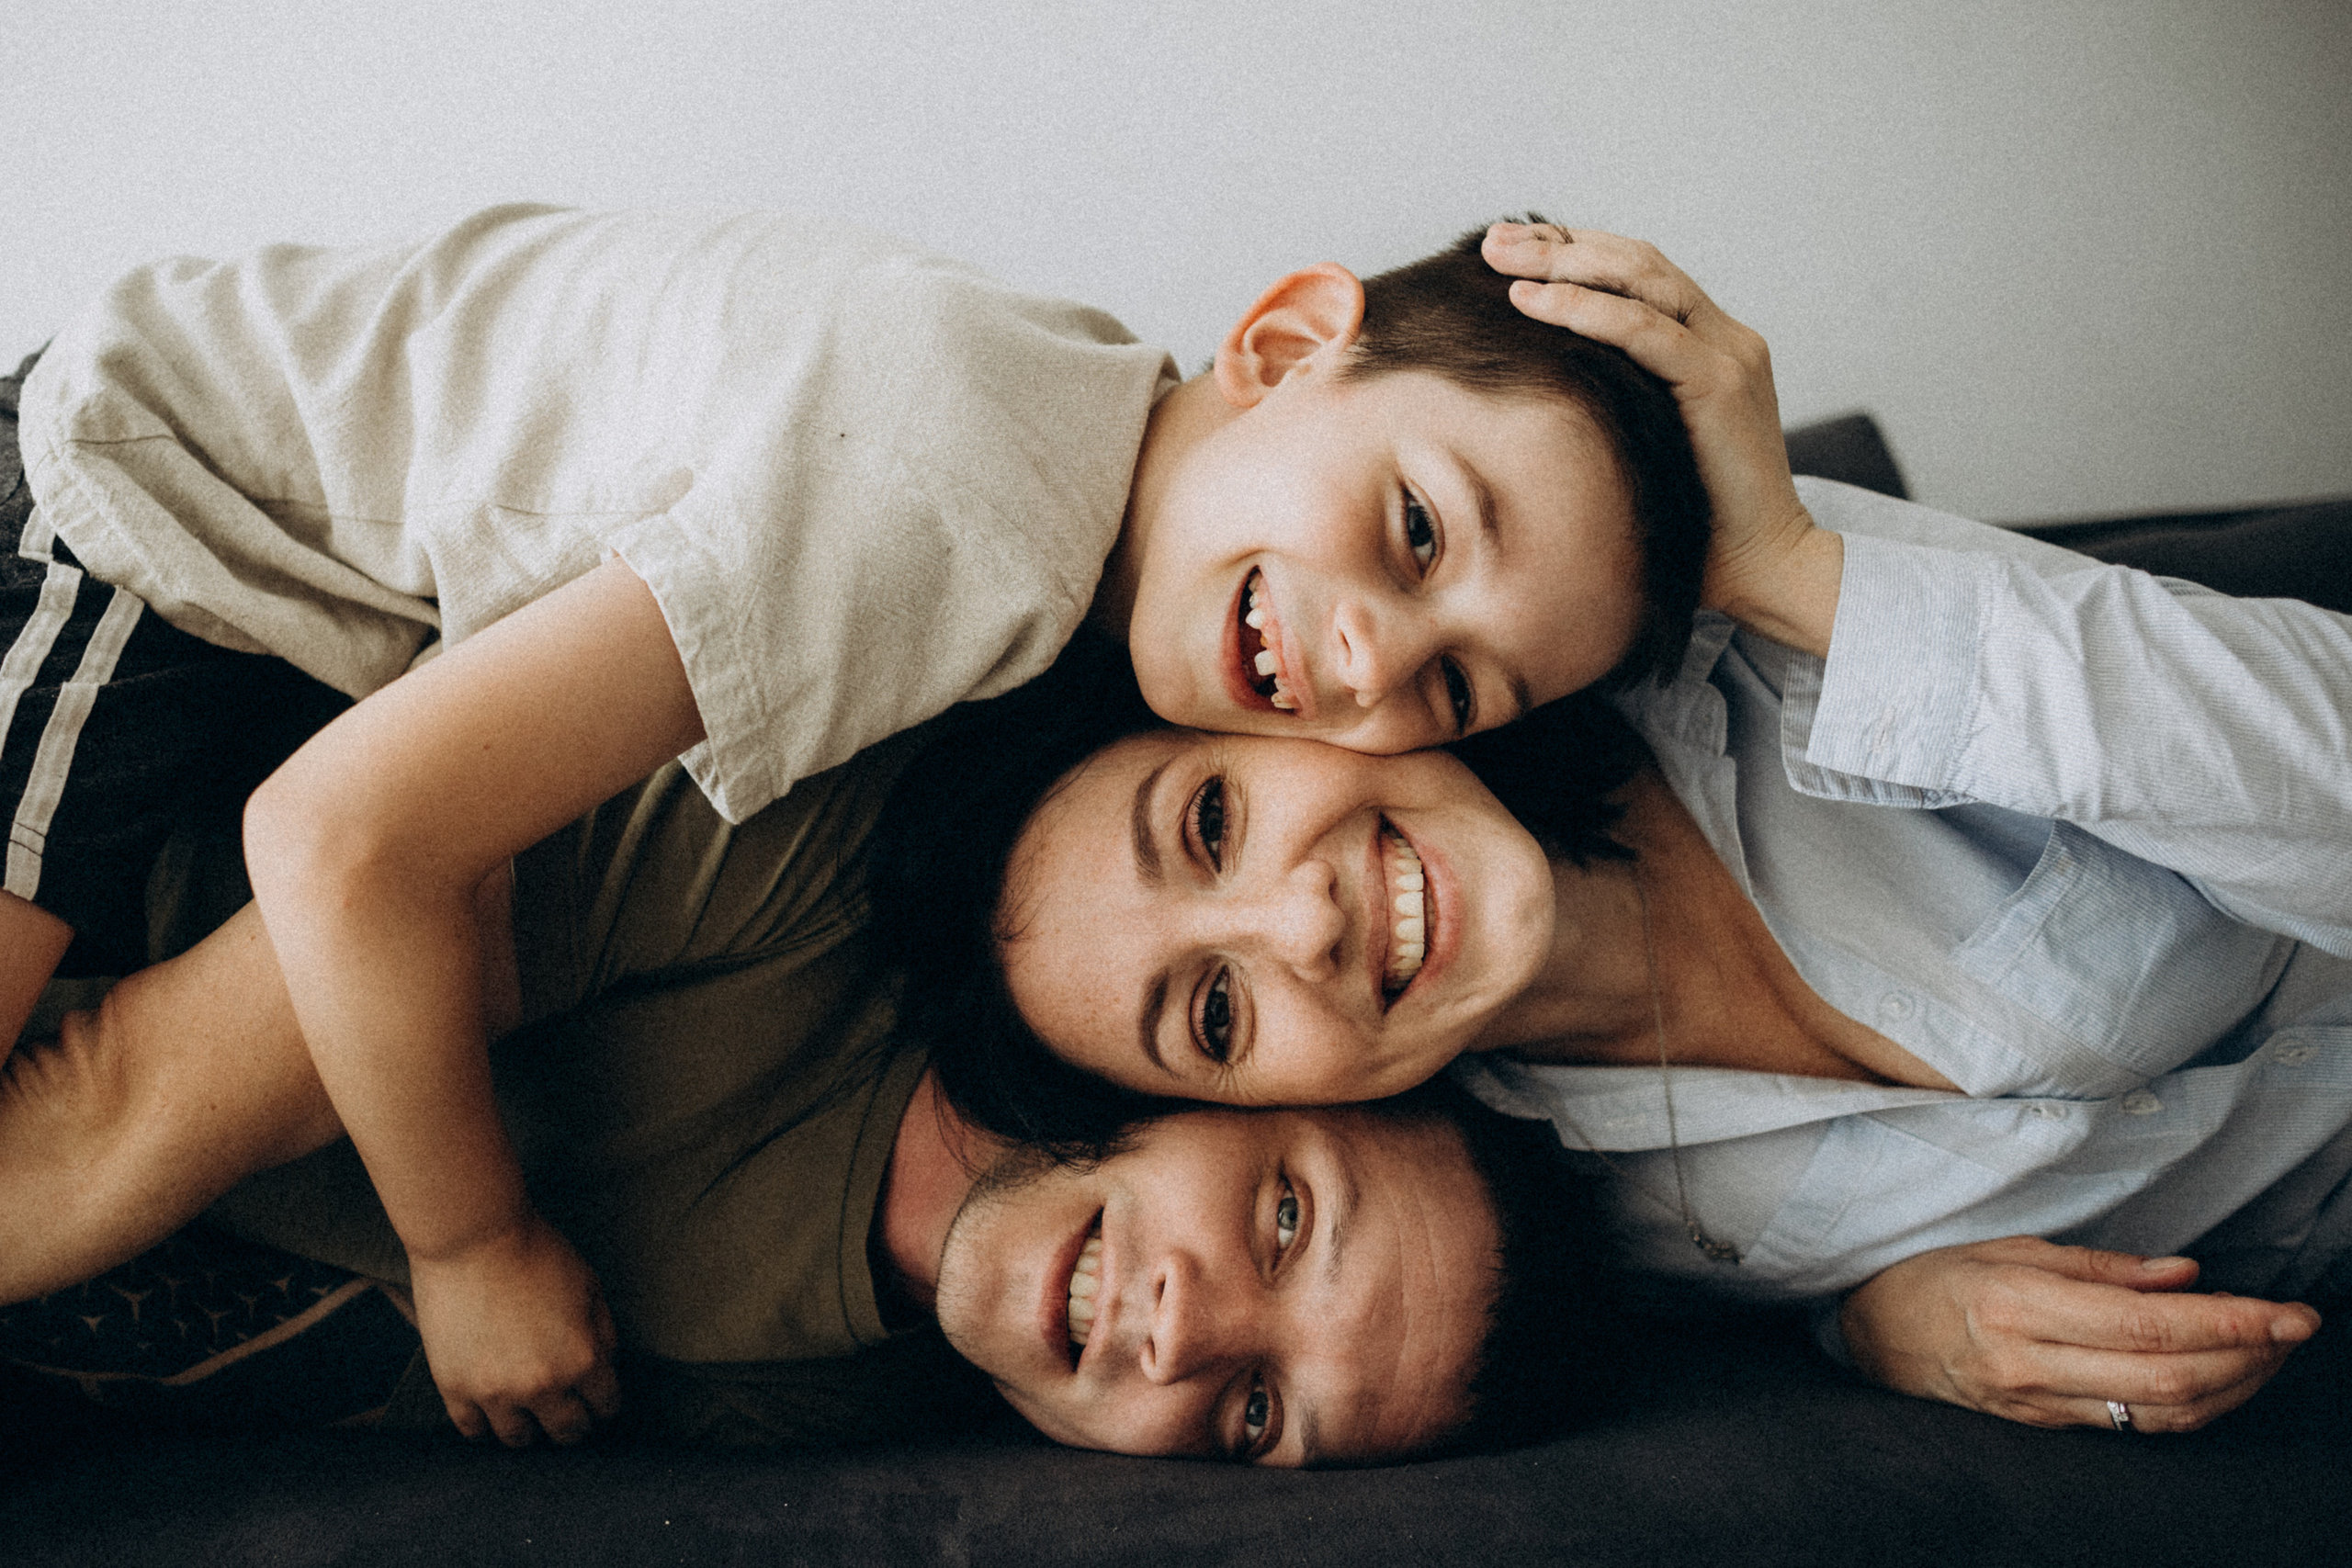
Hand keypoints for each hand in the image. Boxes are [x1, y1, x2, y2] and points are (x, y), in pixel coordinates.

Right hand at [408, 1213, 621, 1445]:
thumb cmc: (536, 1253)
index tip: (599, 1403)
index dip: (605, 1404)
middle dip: (573, 1426)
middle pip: (566, 1431)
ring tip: (529, 1418)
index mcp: (582, 1360)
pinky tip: (492, 1416)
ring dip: (529, 1430)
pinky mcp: (455, 1387)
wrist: (473, 1238)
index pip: (605, 1405)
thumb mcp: (590, 1285)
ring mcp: (495, 1392)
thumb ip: (603, 1331)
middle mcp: (543, 1386)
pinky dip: (485, 1427)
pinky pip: (472, 1429)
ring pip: (518, 1438)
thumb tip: (606, 1364)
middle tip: (569, 1418)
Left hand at [1481, 221, 1841, 656]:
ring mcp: (1729, 354)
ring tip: (1500, 258)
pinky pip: (1644, 329)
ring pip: (1641, 279)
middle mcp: (1726, 338)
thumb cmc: (1693, 525)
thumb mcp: (1642, 445)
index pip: (1639, 278)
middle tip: (1494, 240)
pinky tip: (1531, 302)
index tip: (1513, 251)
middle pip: (1637, 263)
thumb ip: (1612, 405)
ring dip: (1564, 263)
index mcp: (1710, 348)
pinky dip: (1583, 309)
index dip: (1576, 255)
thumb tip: (1534, 393)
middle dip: (1562, 245)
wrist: (1762, 568)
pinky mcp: (1722, 382)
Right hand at [1839, 1236, 2319, 1432]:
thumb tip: (2184, 1275)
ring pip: (2161, 1412)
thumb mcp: (2008, 1247)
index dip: (2227, 1321)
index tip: (2284, 1311)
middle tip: (2293, 1328)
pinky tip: (2219, 1380)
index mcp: (2019, 1305)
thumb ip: (2099, 1266)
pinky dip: (2193, 1405)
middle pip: (2167, 1376)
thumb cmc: (1936, 1277)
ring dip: (2232, 1386)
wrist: (1871, 1336)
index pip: (2147, 1324)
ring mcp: (2038, 1406)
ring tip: (2268, 1353)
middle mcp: (2031, 1364)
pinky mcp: (2045, 1428)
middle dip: (2247, 1356)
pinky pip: (2136, 1425)